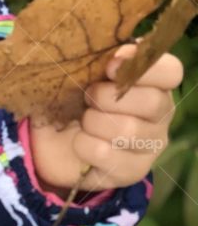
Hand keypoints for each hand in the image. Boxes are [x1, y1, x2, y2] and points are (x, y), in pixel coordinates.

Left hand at [29, 40, 183, 194]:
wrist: (53, 136)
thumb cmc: (75, 94)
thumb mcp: (84, 70)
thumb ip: (101, 57)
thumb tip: (116, 54)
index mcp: (154, 82)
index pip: (171, 71)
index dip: (141, 66)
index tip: (109, 67)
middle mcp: (160, 114)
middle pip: (152, 102)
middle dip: (107, 96)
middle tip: (86, 96)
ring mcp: (150, 145)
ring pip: (128, 130)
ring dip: (93, 121)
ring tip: (83, 119)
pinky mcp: (132, 171)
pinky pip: (106, 154)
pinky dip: (83, 144)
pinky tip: (79, 141)